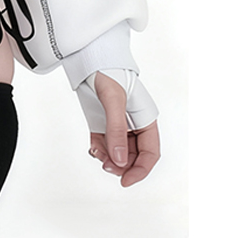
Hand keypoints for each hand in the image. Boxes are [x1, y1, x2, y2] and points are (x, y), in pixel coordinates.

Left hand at [87, 71, 159, 185]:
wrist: (88, 57)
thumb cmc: (107, 71)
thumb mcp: (113, 100)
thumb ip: (116, 130)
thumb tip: (119, 161)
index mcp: (146, 120)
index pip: (150, 153)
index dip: (140, 169)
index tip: (126, 181)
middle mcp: (134, 125)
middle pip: (133, 156)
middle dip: (121, 165)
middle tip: (106, 166)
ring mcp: (117, 124)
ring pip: (118, 152)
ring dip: (109, 158)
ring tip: (97, 154)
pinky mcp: (102, 122)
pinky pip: (104, 143)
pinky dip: (99, 150)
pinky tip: (93, 149)